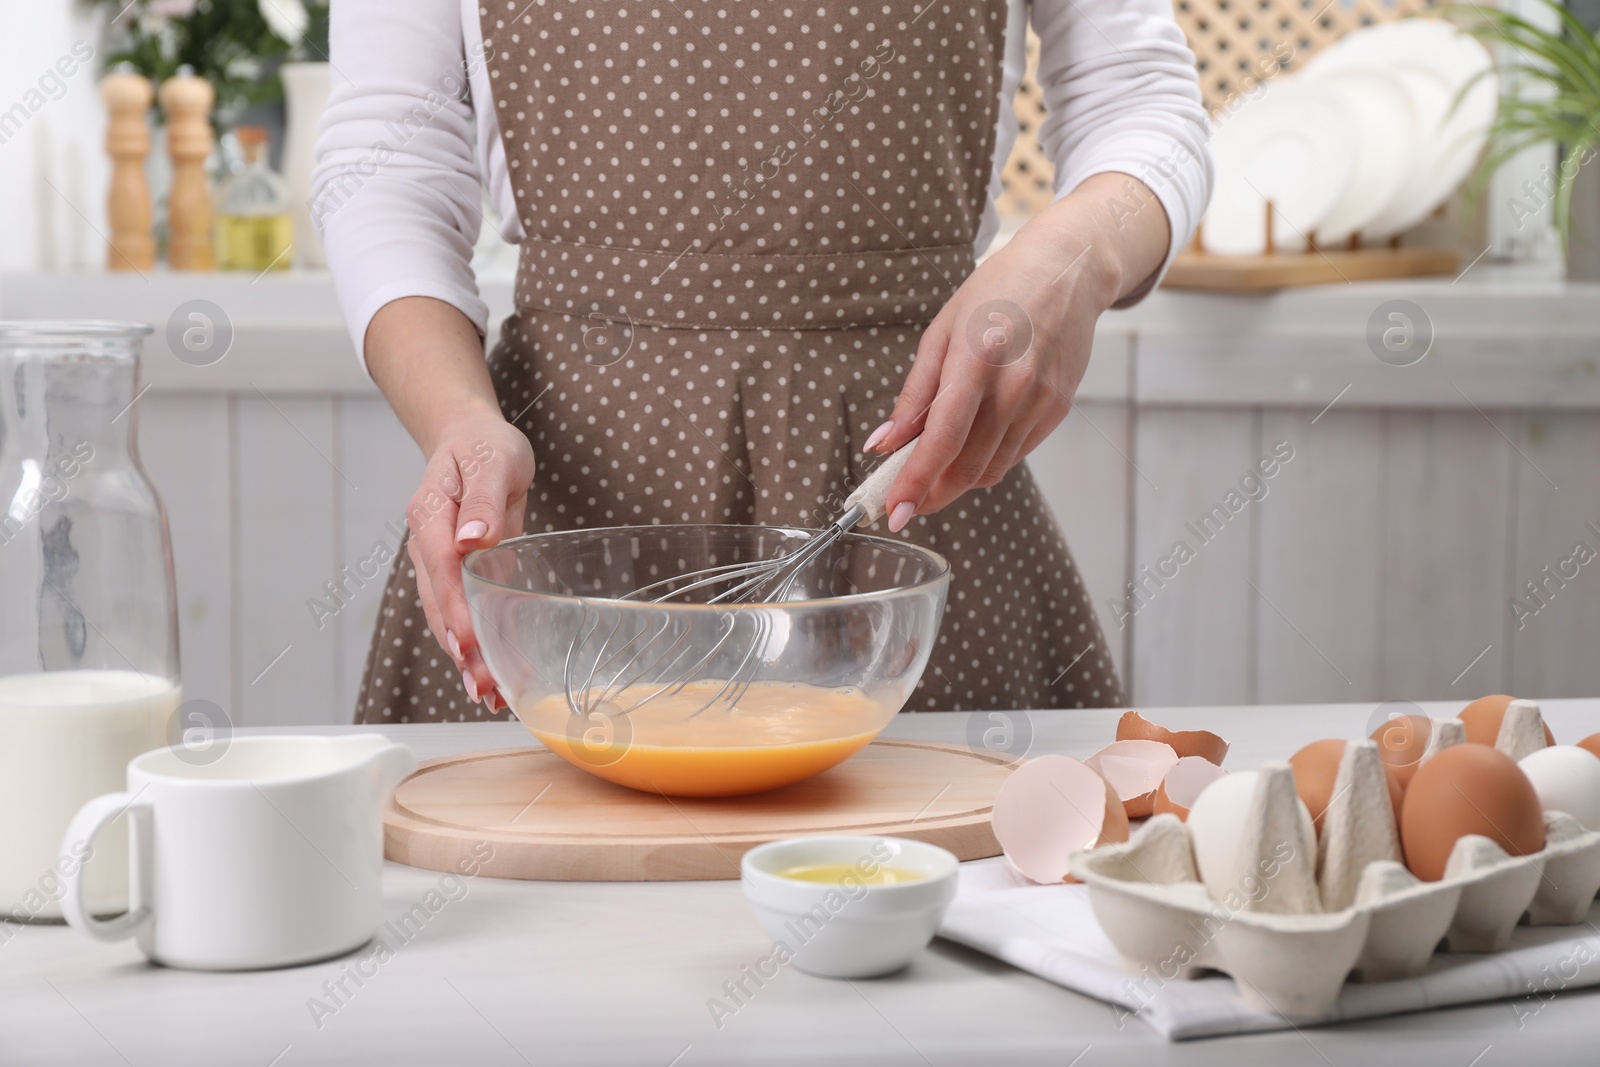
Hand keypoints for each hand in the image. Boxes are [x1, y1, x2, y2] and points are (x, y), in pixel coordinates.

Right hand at [405, 417, 535, 711]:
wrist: (471, 440)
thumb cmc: (487, 448)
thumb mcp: (495, 461)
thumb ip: (484, 499)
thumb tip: (473, 538)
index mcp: (431, 514)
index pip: (441, 567)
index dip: (454, 608)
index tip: (469, 642)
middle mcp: (426, 543)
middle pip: (437, 602)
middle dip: (458, 647)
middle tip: (482, 687)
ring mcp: (435, 562)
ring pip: (443, 616)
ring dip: (463, 657)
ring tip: (487, 695)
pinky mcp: (452, 575)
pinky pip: (457, 613)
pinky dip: (471, 645)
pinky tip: (489, 675)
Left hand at [867, 172, 1168, 527]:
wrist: (1068, 272)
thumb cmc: (997, 293)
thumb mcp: (941, 332)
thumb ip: (914, 394)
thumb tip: (883, 443)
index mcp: (975, 359)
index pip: (942, 439)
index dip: (915, 482)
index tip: (895, 511)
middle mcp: (1014, 386)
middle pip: (968, 465)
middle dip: (933, 494)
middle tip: (906, 502)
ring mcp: (1041, 401)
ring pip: (992, 468)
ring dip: (958, 482)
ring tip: (932, 476)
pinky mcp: (1058, 410)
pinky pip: (1015, 454)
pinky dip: (986, 463)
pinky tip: (970, 450)